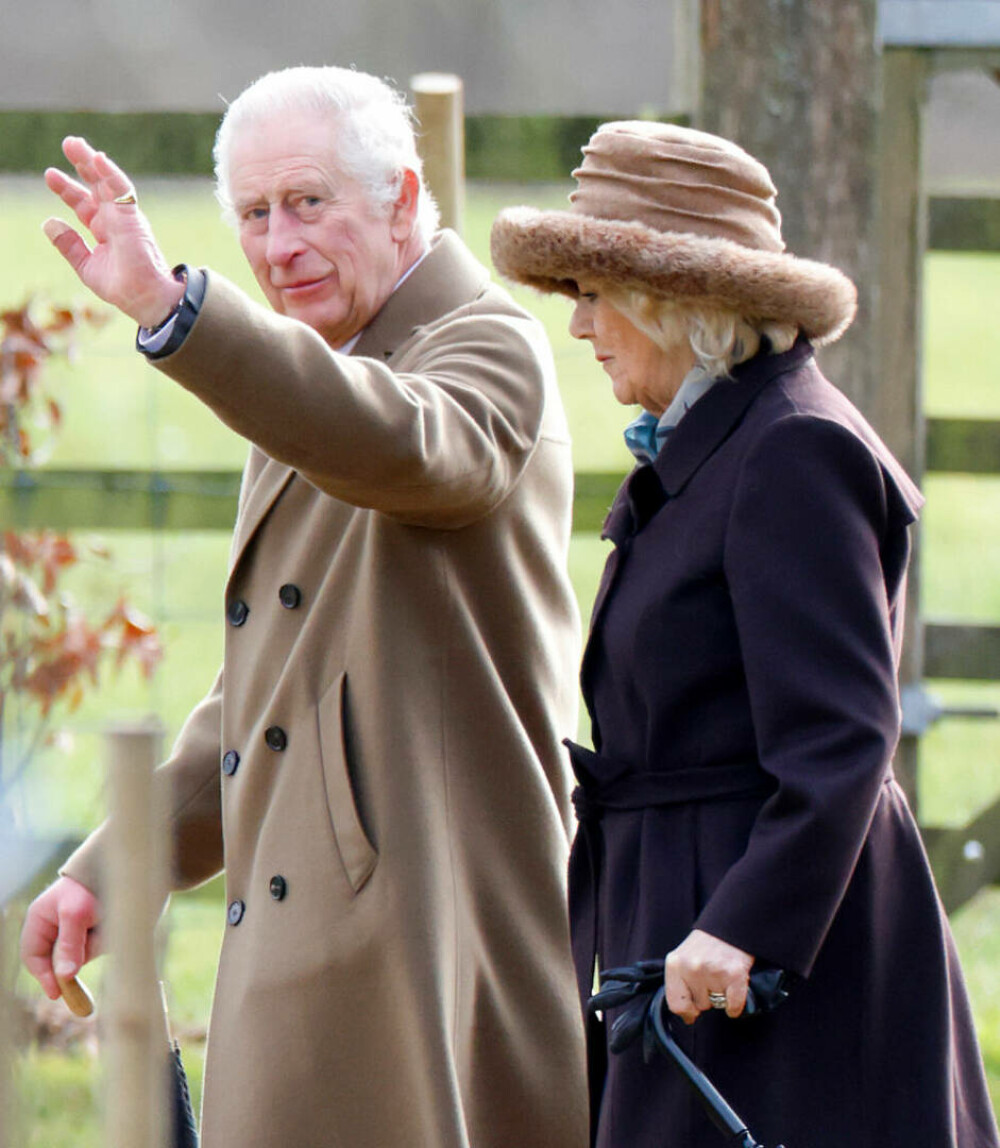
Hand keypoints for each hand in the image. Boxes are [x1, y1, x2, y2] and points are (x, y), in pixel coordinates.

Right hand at [20, 875, 102, 1001]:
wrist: (125, 868)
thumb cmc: (90, 886)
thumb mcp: (76, 914)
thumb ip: (70, 945)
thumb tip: (64, 976)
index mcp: (41, 919)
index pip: (33, 955)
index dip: (42, 975)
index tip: (57, 991)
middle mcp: (56, 927)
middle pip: (58, 960)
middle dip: (74, 960)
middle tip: (88, 959)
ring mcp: (76, 930)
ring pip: (81, 955)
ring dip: (93, 945)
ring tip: (102, 922)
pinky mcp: (97, 931)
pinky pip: (99, 946)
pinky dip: (105, 940)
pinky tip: (110, 922)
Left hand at [42, 136, 183, 327]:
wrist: (145, 298)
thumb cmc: (122, 288)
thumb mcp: (86, 265)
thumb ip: (68, 245)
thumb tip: (48, 222)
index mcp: (105, 231)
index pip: (84, 203)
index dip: (67, 189)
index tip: (50, 175)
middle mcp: (116, 220)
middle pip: (96, 186)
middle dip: (81, 165)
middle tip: (68, 143)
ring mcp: (125, 217)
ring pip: (108, 182)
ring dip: (92, 161)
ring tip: (74, 144)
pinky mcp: (133, 217)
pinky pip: (122, 190)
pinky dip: (111, 174)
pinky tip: (98, 158)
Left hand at [665, 928, 753, 1023]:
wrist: (730, 926)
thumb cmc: (706, 945)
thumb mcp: (683, 957)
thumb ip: (680, 983)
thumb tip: (687, 1017)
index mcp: (675, 964)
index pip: (675, 1004)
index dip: (686, 1012)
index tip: (692, 1012)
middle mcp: (691, 968)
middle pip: (699, 1005)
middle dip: (706, 996)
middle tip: (711, 975)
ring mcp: (712, 972)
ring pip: (717, 1005)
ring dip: (721, 995)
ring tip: (721, 974)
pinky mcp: (734, 975)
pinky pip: (734, 1006)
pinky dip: (736, 1004)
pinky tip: (735, 988)